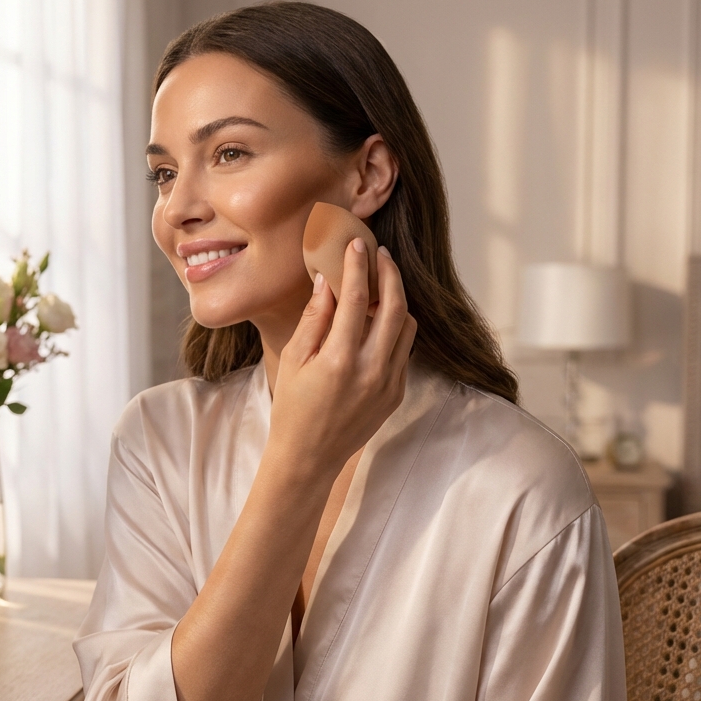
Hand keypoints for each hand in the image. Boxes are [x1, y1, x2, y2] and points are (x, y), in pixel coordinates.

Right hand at [268, 238, 416, 480]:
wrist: (310, 456)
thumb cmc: (293, 407)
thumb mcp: (295, 360)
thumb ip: (315, 319)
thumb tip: (328, 281)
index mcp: (340, 360)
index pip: (358, 299)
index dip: (358, 266)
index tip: (358, 244)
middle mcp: (372, 370)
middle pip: (395, 306)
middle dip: (390, 274)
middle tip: (381, 255)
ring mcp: (390, 382)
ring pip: (407, 326)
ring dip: (397, 300)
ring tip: (381, 285)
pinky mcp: (397, 392)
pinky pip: (404, 349)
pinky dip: (395, 328)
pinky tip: (379, 320)